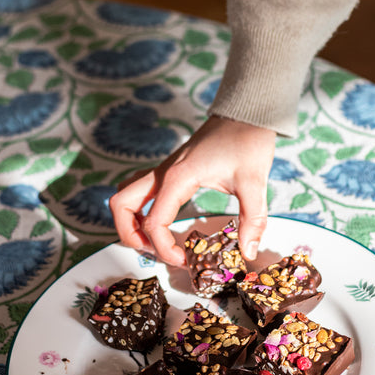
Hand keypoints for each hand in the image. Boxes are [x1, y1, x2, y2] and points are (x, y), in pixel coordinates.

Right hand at [109, 115, 276, 266]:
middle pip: (120, 205)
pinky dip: (139, 209)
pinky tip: (161, 221)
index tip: (185, 260)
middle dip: (129, 234)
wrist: (246, 113)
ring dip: (129, 220)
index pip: (153, 223)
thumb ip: (251, 220)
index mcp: (177, 178)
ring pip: (124, 195)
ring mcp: (163, 170)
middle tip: (154, 251)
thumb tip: (248, 253)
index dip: (163, 249)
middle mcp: (163, 173)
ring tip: (152, 240)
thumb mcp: (253, 182)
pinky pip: (140, 189)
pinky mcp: (170, 169)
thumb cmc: (247, 141)